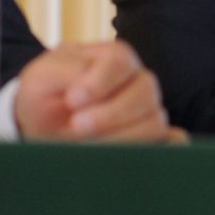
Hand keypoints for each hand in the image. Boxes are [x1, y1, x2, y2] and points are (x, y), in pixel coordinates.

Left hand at [14, 41, 175, 142]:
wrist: (42, 122)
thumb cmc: (44, 95)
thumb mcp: (43, 76)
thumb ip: (67, 73)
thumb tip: (84, 93)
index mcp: (114, 59)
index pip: (121, 61)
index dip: (99, 82)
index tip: (72, 100)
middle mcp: (137, 81)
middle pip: (145, 91)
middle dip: (111, 113)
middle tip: (77, 126)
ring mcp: (147, 109)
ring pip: (155, 121)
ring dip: (121, 137)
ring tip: (88, 145)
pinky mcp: (150, 136)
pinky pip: (172, 141)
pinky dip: (164, 147)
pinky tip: (133, 155)